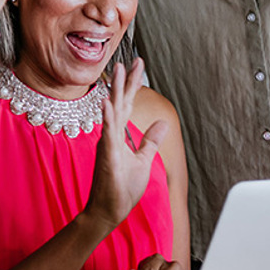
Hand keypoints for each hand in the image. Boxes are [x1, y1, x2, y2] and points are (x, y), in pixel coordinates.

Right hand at [83, 59, 168, 230]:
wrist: (109, 210)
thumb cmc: (122, 187)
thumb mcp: (143, 159)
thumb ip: (150, 140)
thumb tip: (163, 123)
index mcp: (119, 135)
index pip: (127, 104)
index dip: (133, 84)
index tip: (139, 65)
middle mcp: (111, 134)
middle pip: (120, 102)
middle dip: (127, 80)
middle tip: (133, 59)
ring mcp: (108, 143)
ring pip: (112, 112)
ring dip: (115, 91)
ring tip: (117, 70)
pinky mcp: (107, 155)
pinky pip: (108, 133)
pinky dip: (108, 118)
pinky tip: (107, 104)